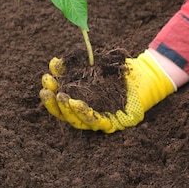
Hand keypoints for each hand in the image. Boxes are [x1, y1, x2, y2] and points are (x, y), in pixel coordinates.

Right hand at [39, 50, 175, 132]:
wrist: (142, 75)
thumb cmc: (116, 71)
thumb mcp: (93, 65)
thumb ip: (75, 65)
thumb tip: (54, 63)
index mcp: (80, 102)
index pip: (60, 102)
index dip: (50, 93)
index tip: (46, 79)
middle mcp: (87, 114)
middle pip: (65, 114)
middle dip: (53, 102)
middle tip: (48, 89)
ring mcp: (99, 121)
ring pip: (77, 121)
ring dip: (66, 109)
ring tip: (61, 96)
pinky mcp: (113, 124)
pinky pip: (96, 122)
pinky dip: (84, 113)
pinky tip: (76, 102)